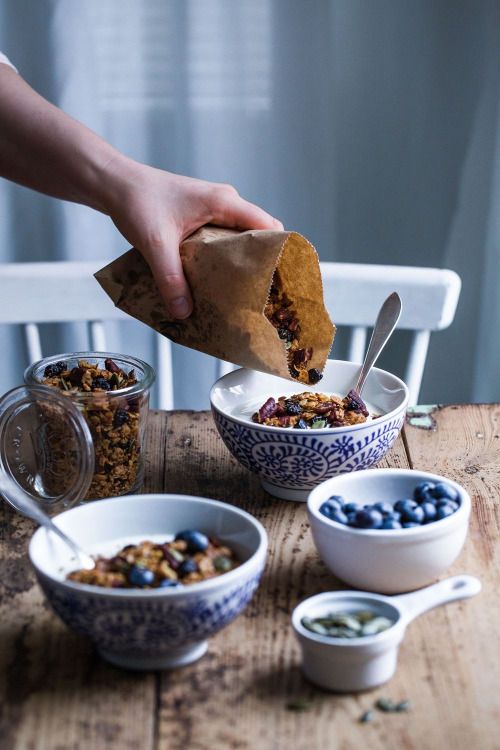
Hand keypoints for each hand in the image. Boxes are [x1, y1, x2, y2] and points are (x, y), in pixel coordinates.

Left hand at [103, 157, 282, 318]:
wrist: (115, 184)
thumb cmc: (137, 201)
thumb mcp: (155, 244)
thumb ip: (171, 279)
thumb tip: (184, 312)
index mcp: (224, 202)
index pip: (268, 226)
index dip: (279, 252)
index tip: (280, 281)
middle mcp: (225, 204)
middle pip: (258, 236)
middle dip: (260, 264)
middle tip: (258, 295)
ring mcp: (214, 210)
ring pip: (239, 239)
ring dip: (239, 263)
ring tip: (237, 293)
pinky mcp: (201, 217)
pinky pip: (223, 240)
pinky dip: (222, 259)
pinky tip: (212, 280)